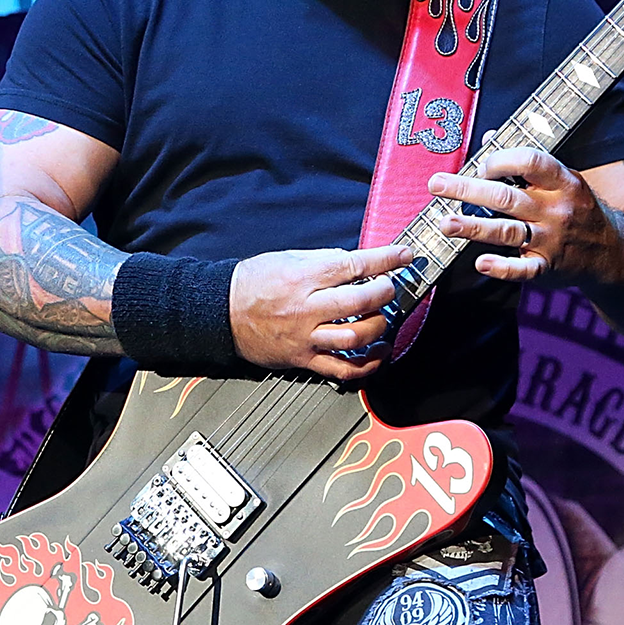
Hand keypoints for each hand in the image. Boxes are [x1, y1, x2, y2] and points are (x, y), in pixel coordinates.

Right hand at [229, 245, 410, 380]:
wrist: (221, 311)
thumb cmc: (252, 283)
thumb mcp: (287, 257)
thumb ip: (323, 260)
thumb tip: (357, 263)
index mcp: (302, 277)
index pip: (354, 265)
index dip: (385, 259)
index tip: (402, 256)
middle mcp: (306, 307)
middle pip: (359, 302)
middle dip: (385, 292)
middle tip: (391, 287)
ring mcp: (305, 336)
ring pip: (354, 337)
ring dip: (379, 326)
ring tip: (384, 318)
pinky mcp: (303, 358)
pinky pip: (341, 368)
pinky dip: (366, 364)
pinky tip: (379, 353)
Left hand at [428, 147, 618, 283]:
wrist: (612, 251)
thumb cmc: (577, 208)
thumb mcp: (562, 179)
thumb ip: (525, 161)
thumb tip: (488, 137)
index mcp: (562, 181)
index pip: (530, 161)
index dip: (500, 160)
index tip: (480, 165)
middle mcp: (556, 209)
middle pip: (506, 197)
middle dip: (467, 190)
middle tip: (436, 185)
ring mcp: (551, 240)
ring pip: (508, 231)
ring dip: (473, 228)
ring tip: (445, 223)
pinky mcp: (548, 267)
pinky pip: (524, 270)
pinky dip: (503, 268)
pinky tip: (481, 263)